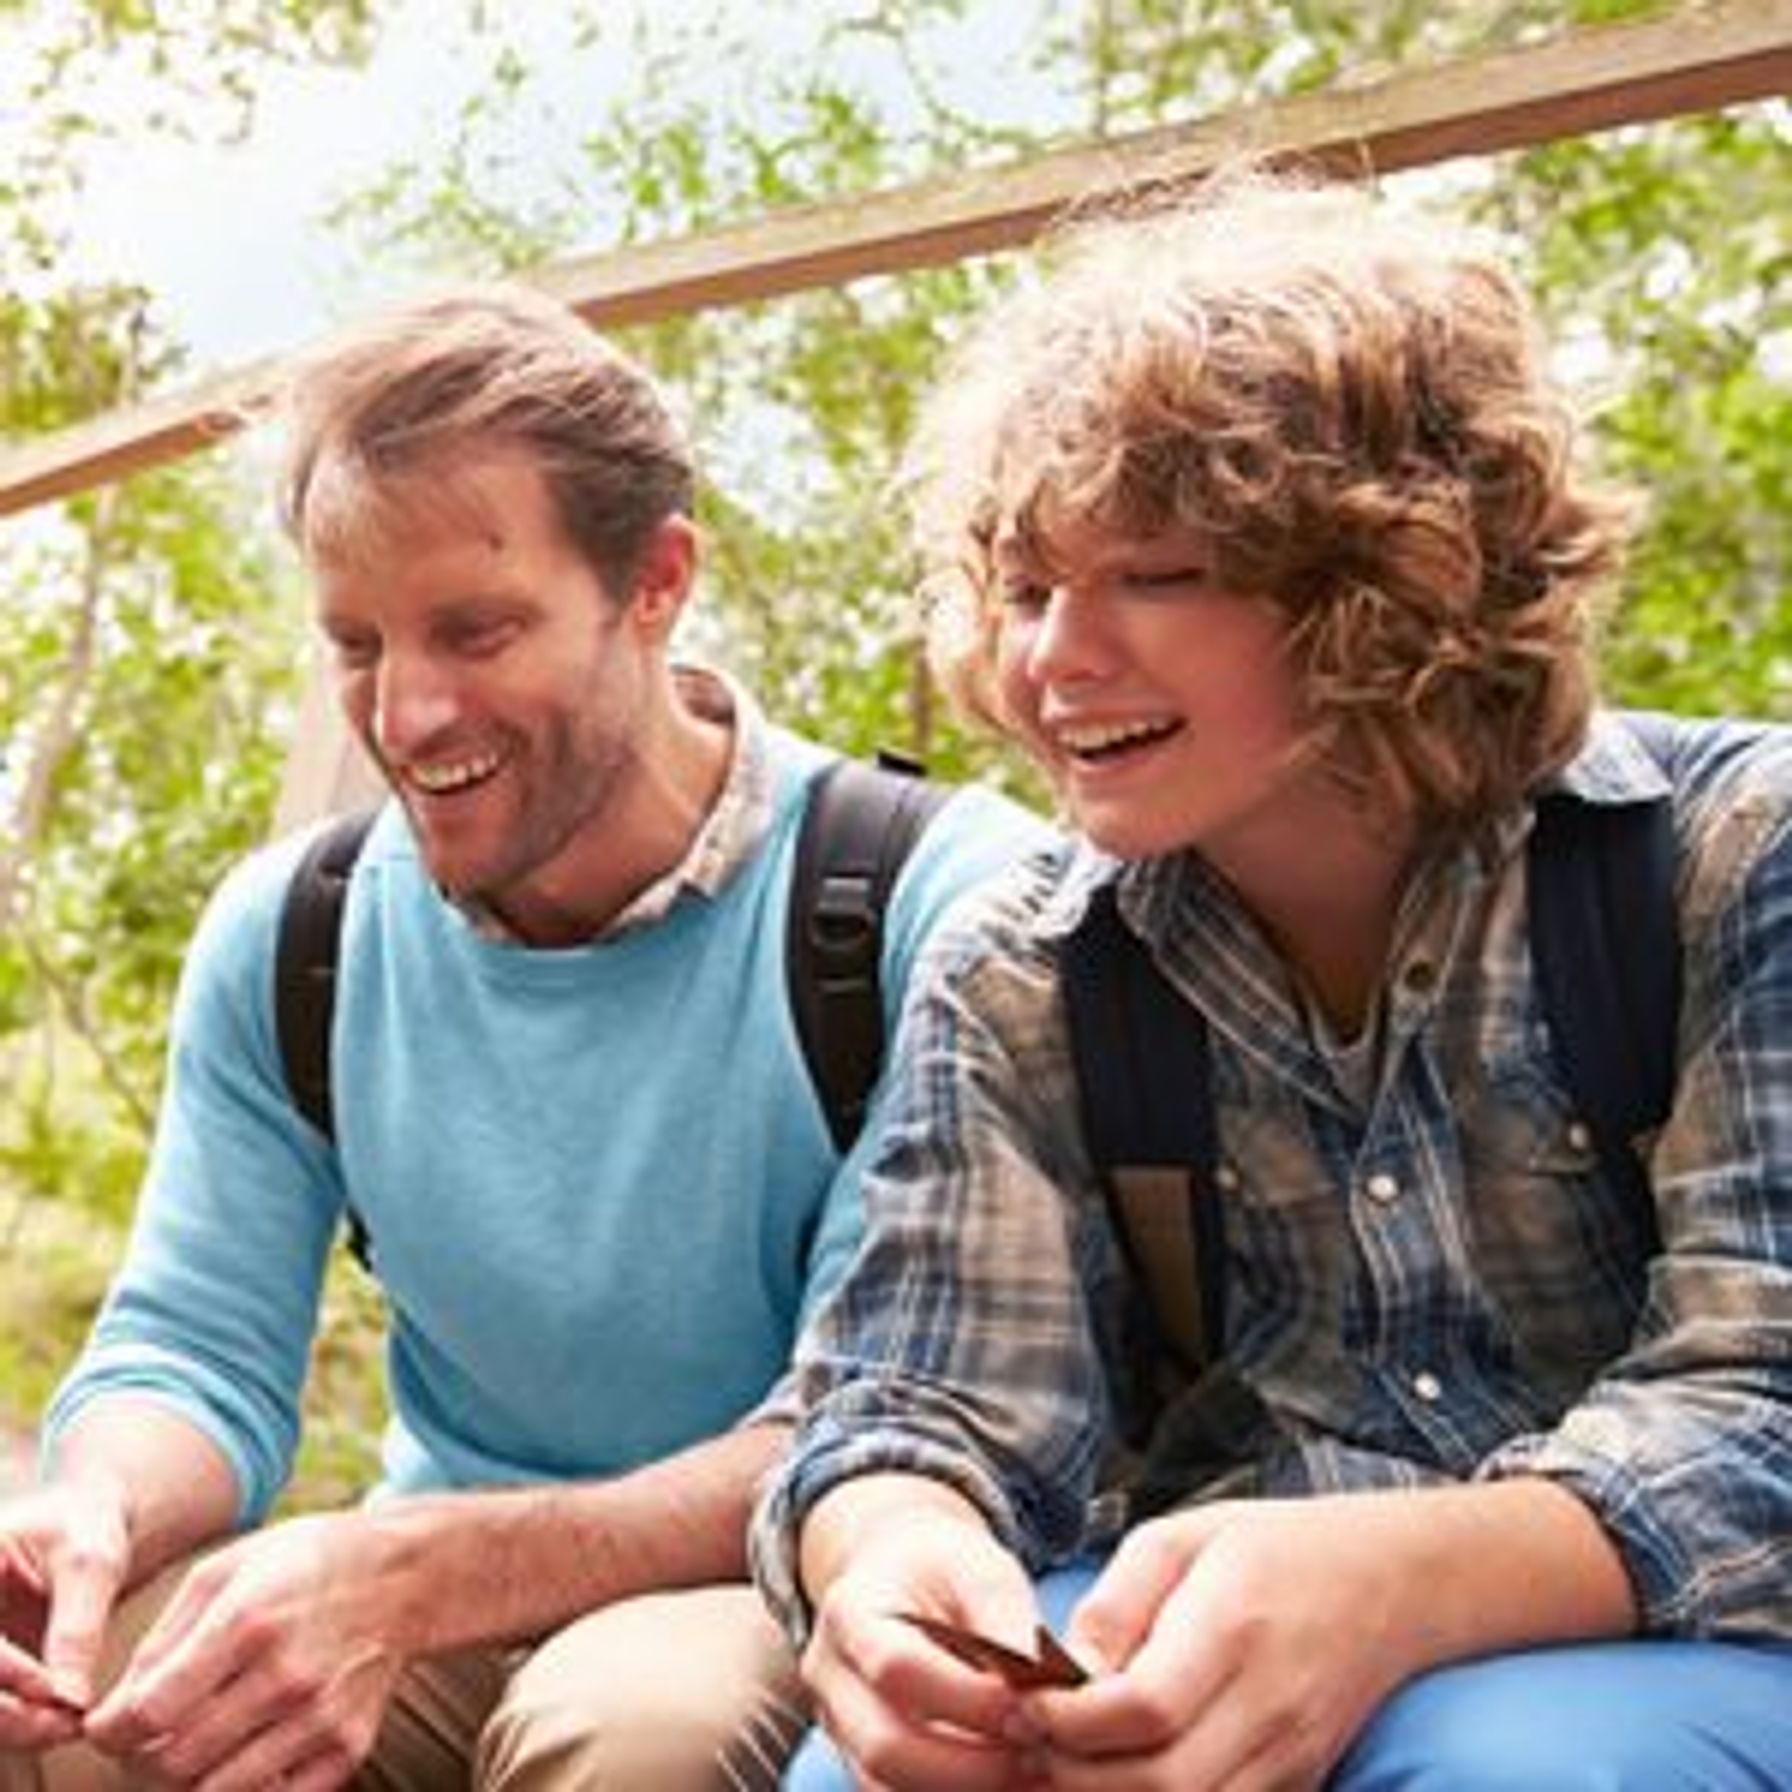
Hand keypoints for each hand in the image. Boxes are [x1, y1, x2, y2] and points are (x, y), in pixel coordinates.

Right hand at [0, 1480, 130, 1751]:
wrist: (97, 1530)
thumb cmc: (89, 1526)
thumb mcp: (91, 1564)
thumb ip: (78, 1627)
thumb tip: (71, 1700)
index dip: (10, 1672)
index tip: (58, 1691)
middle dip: (9, 1713)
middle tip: (65, 1721)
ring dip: (15, 1726)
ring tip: (70, 1723)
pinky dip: (21, 1724)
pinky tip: (62, 1722)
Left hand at [84, 1509, 408, 1790]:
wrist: (401, 1574)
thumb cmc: (304, 1562)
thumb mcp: (224, 1570)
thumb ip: (162, 1640)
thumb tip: (114, 1711)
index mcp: (248, 1620)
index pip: (151, 1712)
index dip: (112, 1730)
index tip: (107, 1725)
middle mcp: (286, 1674)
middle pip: (175, 1760)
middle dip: (144, 1755)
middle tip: (150, 1733)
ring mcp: (321, 1716)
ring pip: (215, 1789)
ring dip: (190, 1773)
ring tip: (197, 1736)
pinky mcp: (348, 1746)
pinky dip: (246, 1784)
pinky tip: (247, 1746)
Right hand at [802, 1504, 1048, 1791]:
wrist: (901, 1576)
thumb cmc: (946, 1570)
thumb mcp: (981, 1570)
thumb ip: (1009, 1626)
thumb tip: (1049, 1692)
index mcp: (849, 1610)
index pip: (896, 1668)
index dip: (970, 1699)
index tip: (1031, 1705)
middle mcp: (829, 1675)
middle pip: (885, 1749)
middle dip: (972, 1766)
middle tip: (1037, 1750)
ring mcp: (837, 1725)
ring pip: (888, 1789)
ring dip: (967, 1788)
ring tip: (1027, 1763)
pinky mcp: (858, 1760)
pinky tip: (1004, 1776)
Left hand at [1029, 1495, 1436, 1791]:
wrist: (1390, 1580)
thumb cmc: (1270, 1547)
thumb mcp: (1179, 1539)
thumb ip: (1115, 1605)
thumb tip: (1061, 1672)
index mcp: (1234, 1626)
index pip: (1145, 1708)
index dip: (1072, 1722)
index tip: (1028, 1703)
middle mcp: (1270, 1704)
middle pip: (1162, 1784)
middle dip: (1076, 1776)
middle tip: (1031, 1742)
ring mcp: (1292, 1755)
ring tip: (1066, 1762)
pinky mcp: (1300, 1784)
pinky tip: (1119, 1777)